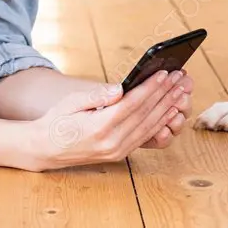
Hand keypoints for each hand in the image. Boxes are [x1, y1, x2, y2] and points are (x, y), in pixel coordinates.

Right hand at [30, 69, 187, 170]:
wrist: (46, 149)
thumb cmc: (57, 120)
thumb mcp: (71, 102)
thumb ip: (96, 95)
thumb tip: (119, 88)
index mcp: (98, 127)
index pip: (132, 104)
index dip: (150, 88)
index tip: (165, 73)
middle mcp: (111, 142)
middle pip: (145, 115)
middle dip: (165, 95)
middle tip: (180, 79)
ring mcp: (117, 151)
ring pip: (149, 127)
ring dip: (167, 108)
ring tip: (181, 92)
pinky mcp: (119, 154)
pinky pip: (144, 137)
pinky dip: (159, 123)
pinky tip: (170, 111)